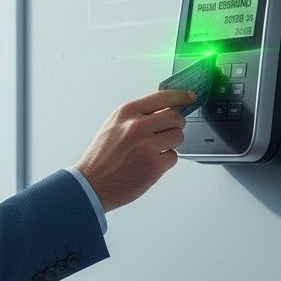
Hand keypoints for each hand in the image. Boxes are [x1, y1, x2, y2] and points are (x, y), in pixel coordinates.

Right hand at [75, 88, 194, 211]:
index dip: (181, 95)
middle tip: (166, 133)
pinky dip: (165, 161)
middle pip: (176, 117)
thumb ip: (137, 116)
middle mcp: (137, 126)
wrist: (91, 184)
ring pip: (178, 137)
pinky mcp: (154, 166)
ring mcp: (146, 146)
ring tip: (153, 151)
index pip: (162, 97)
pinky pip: (174, 157)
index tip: (190, 97)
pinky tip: (149, 164)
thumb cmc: (102, 156)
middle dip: (175, 125)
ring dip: (170, 144)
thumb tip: (164, 110)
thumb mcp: (114, 126)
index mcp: (126, 112)